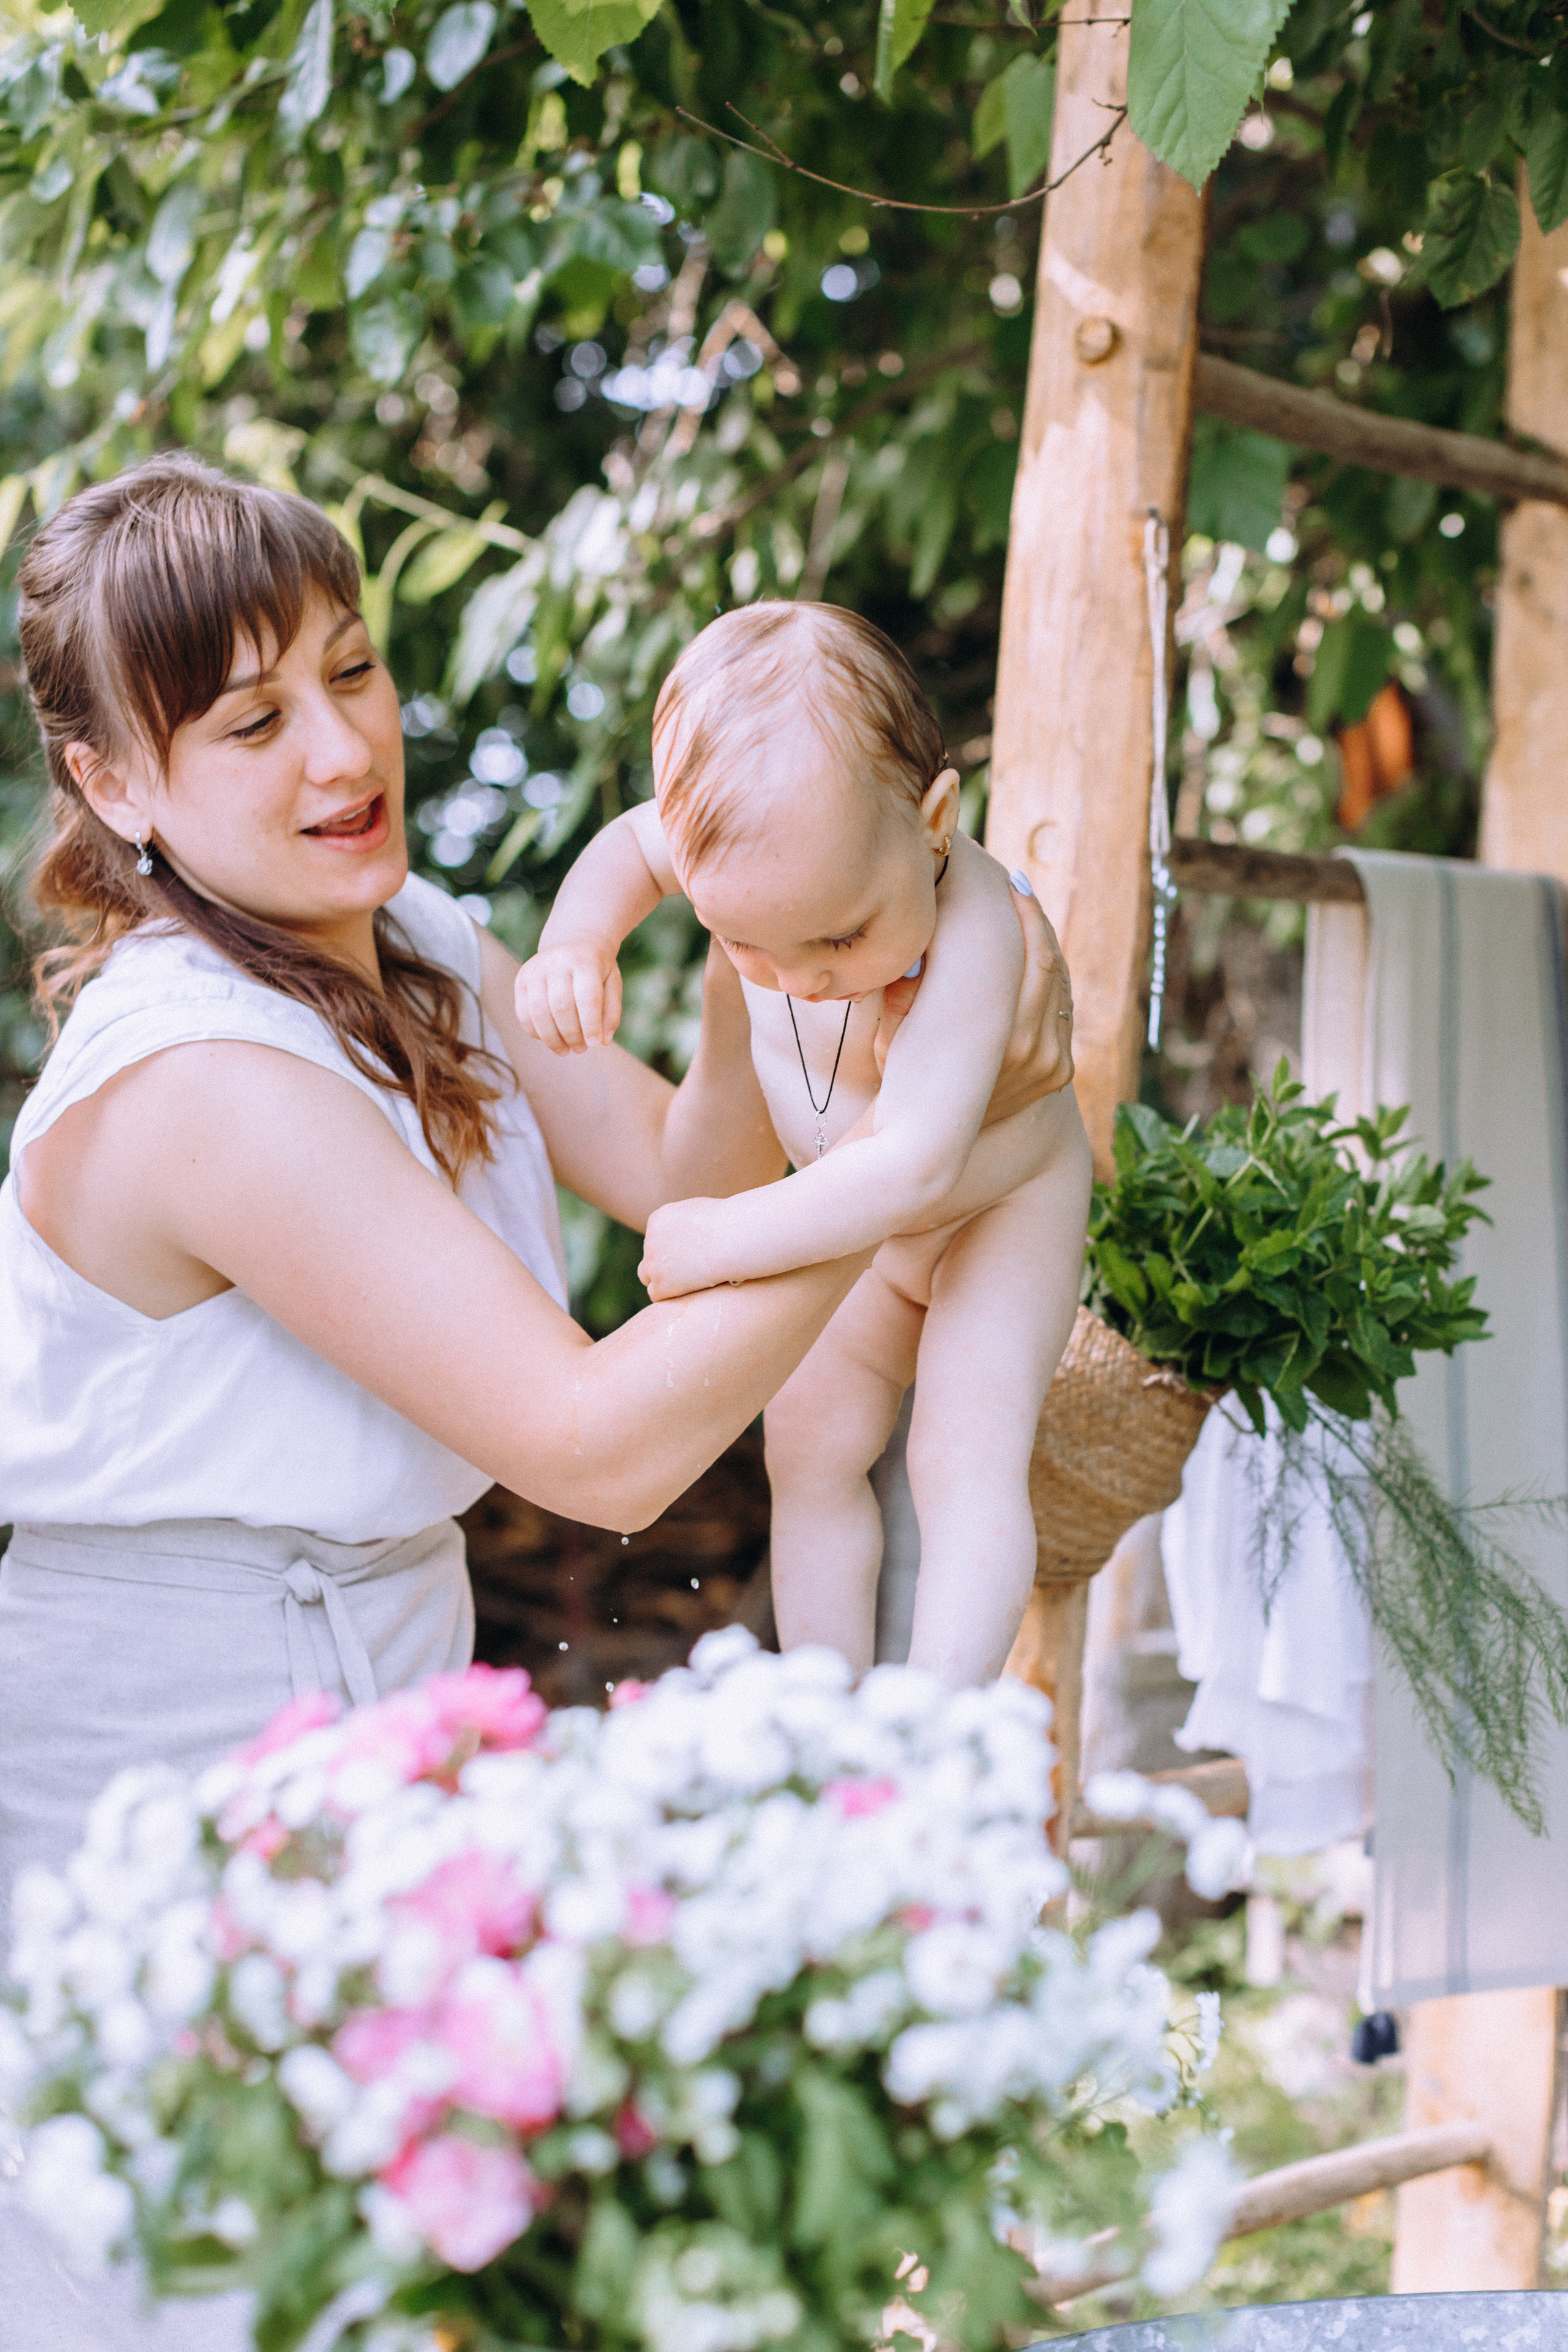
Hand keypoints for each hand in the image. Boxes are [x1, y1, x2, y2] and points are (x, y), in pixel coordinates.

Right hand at [514, 938, 622, 1054]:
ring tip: (565, 1050)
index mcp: (584, 961)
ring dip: (552, 1038)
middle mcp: (557, 962)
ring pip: (539, 1012)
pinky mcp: (521, 979)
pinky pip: (523, 1013)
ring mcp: (535, 969)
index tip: (594, 1044)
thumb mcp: (612, 983)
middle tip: (580, 1049)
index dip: (590, 1025)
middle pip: (561, 1007)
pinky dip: (535, 1032)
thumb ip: (611, 1012)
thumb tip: (603, 1041)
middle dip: (571, 1035)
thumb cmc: (597, 969)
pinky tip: (550, 1040)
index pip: (587, 998)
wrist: (573, 942)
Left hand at [638, 1196, 727, 1300]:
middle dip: (662, 1264)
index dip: (671, 1248)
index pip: (655, 1237)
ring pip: (647, 1276)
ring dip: (662, 1280)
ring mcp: (653, 1264)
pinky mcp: (662, 1284)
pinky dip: (668, 1295)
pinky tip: (686, 1293)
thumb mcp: (699, 1210)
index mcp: (658, 1220)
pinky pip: (655, 1294)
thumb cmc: (725, 1222)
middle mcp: (650, 1241)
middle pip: (649, 1257)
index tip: (688, 1253)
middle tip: (682, 1271)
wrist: (730, 1239)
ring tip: (685, 1284)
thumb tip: (690, 1230)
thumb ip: (687, 1220)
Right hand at [867, 871, 1074, 1112]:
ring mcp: (1053, 1062)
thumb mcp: (895, 1038)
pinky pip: (1063, 1009)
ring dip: (1043, 944)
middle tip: (1016, 884)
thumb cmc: (905, 1080)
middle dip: (1034, 917)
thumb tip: (911, 952)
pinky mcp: (1061, 1071)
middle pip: (1049, 962)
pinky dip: (1050, 977)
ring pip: (1060, 984)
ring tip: (1022, 911)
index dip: (1021, 911)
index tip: (1006, 880)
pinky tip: (1031, 953)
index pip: (1027, 955)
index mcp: (1001, 1039)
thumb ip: (902, 996)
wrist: (935, 1144)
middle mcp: (1035, 1050)